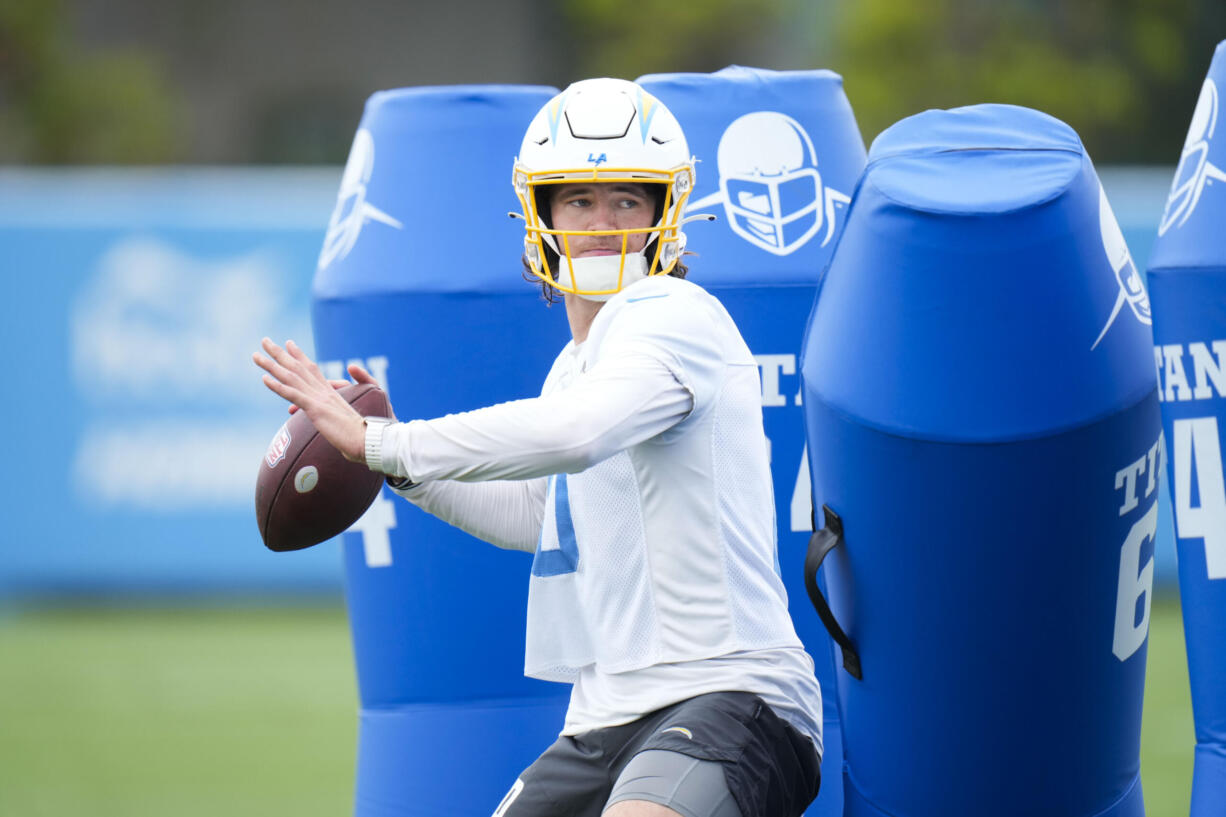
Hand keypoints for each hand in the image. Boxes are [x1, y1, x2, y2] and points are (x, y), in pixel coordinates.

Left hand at [253, 338, 367, 462]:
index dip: (299, 355)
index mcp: (331, 393)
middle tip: (265, 341)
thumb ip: (341, 416)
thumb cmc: (362, 435)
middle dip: (279, 353)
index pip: (312, 369)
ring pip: (292, 377)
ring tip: (256, 356)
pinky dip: (278, 386)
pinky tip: (264, 379)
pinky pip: (294, 395)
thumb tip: (336, 416)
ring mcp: (319, 399)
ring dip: (272, 365)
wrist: (369, 441)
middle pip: (298, 367)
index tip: (288, 344)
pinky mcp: (317, 409)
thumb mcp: (349, 421)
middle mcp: (324, 391)